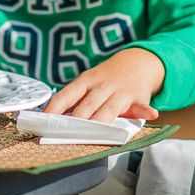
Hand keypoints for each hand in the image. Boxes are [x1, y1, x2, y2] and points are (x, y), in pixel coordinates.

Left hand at [44, 48, 163, 123]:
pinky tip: (150, 114)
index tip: (44, 121)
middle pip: (87, 106)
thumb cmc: (106, 78)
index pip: (67, 94)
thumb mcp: (89, 82)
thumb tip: (51, 118)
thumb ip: (75, 100)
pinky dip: (145, 111)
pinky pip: (141, 106)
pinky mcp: (138, 98)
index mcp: (86, 81)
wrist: (138, 62)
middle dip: (77, 120)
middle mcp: (102, 86)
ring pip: (109, 109)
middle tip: (65, 133)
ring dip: (101, 120)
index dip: (55, 108)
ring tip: (92, 131)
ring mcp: (120, 91)